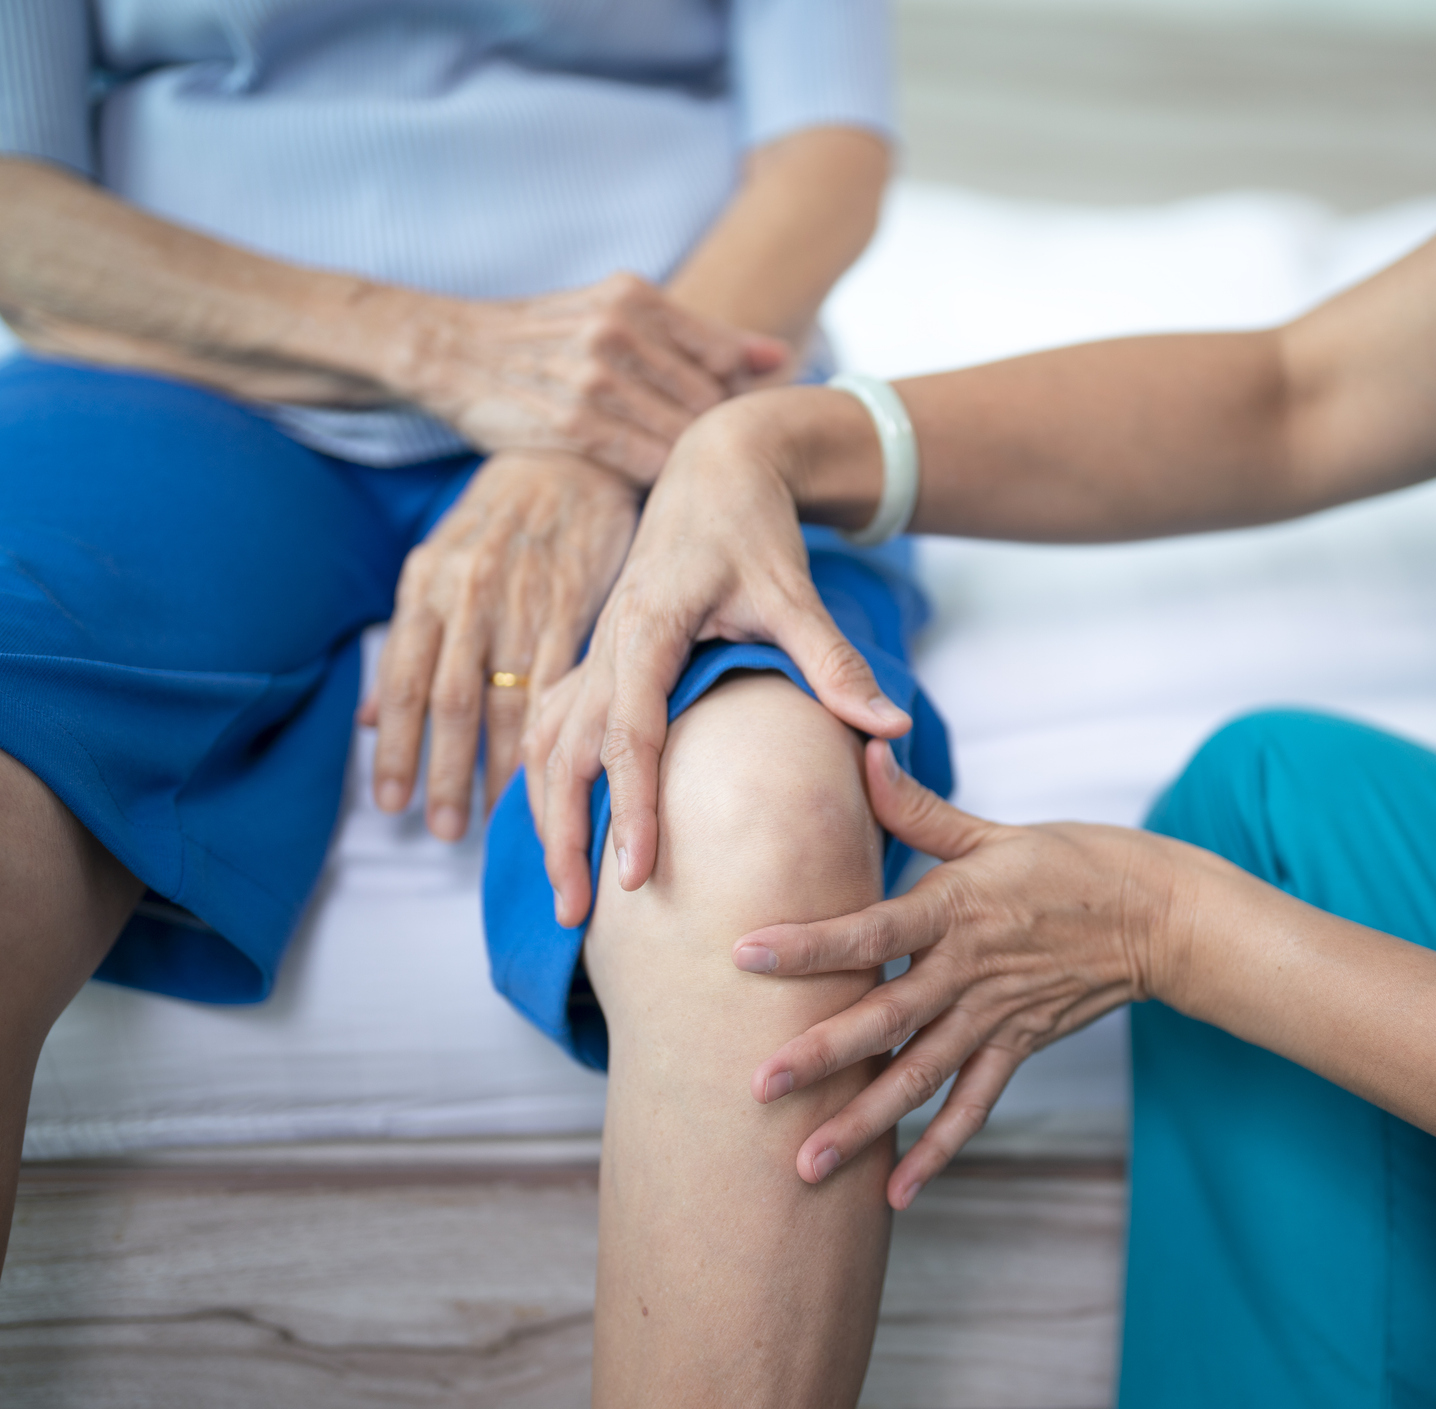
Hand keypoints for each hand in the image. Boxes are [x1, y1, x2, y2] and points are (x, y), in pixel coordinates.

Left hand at [362, 450, 639, 839]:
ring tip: (494, 818)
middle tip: (444, 831)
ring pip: (507, 696)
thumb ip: (409, 644)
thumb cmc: (498, 519)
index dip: (399, 747)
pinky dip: (552, 728)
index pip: (404, 681)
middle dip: (445, 770)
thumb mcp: (437, 564)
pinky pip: (559, 678)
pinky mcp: (576, 601)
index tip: (394, 805)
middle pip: (452, 699)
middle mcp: (469, 593)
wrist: (569, 456)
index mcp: (427, 585)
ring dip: (499, 764)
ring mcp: (524, 598)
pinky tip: (551, 766)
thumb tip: (368, 720)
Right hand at [394, 274, 792, 485]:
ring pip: (681, 433)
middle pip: (708, 400)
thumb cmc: (547, 338)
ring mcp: (594, 377)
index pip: (725, 358)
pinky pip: (644, 459)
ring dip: (690, 461)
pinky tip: (656, 481)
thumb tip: (783, 358)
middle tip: (715, 459)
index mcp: (635, 296)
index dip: (735, 396)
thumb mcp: (620, 311)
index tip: (727, 417)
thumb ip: (704, 335)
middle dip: (716, 434)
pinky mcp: (572, 423)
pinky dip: (658, 474)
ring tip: (691, 476)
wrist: (452, 350)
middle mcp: (618, 329)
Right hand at [520, 405, 911, 925]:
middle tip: (579, 916)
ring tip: (568, 897)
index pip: (629, 733)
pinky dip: (547, 785)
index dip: (630, 807)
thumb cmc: (752, 525)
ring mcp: (591, 651)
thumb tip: (891, 732)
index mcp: (646, 628)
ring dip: (547, 820)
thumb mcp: (796, 590)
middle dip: (565, 836)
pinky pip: (552, 729)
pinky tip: (559, 835)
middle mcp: (604, 643)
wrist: (714, 465)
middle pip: (564, 753)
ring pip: (544, 745)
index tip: (636, 875)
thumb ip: (834, 665)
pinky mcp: (594, 658)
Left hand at [732, 740, 1192, 1209]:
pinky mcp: (1018, 1045)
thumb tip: (865, 751)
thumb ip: (918, 808)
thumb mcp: (992, 831)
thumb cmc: (1073, 863)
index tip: (745, 954)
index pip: (870, 928)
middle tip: (760, 1086)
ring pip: (922, 1075)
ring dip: (866, 1121)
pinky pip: (974, 1105)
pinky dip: (938, 1150)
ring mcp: (995, 1014)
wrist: (1158, 916)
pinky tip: (895, 1192)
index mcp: (955, 907)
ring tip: (809, 1163)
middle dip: (821, 1055)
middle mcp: (969, 968)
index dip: (810, 943)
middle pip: (887, 1017)